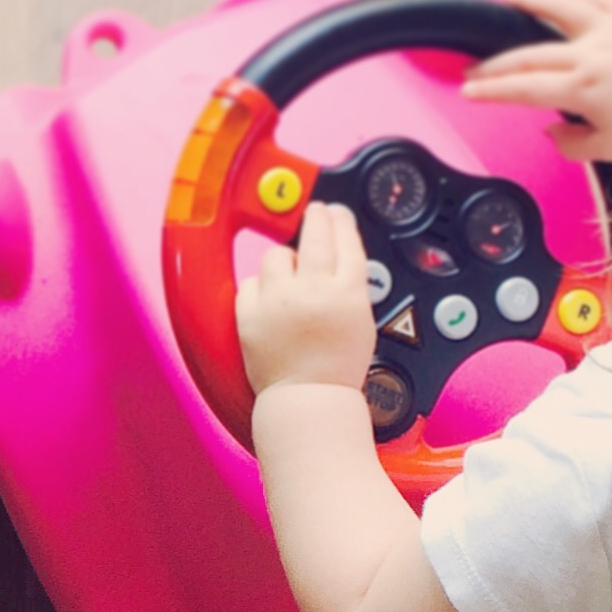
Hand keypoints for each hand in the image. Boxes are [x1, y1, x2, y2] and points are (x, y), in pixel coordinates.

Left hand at [239, 202, 374, 394]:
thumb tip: (337, 257)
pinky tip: (269, 299)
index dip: (340, 222)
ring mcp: (278, 301)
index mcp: (347, 293)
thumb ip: (349, 286)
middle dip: (317, 218)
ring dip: (284, 261)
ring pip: (277, 256)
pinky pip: (250, 282)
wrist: (308, 398)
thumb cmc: (336, 368)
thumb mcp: (361, 321)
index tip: (335, 213)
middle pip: (316, 237)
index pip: (346, 242)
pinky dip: (260, 287)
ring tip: (291, 277)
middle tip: (315, 213)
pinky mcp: (250, 314)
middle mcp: (312, 291)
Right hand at [461, 0, 611, 160]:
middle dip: (496, 62)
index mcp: (583, 87)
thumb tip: (553, 133)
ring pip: (563, 8)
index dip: (490, 91)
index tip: (467, 92)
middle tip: (473, 67)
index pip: (523, 87)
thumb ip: (573, 143)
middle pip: (531, 53)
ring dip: (532, 1)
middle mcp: (593, 52)